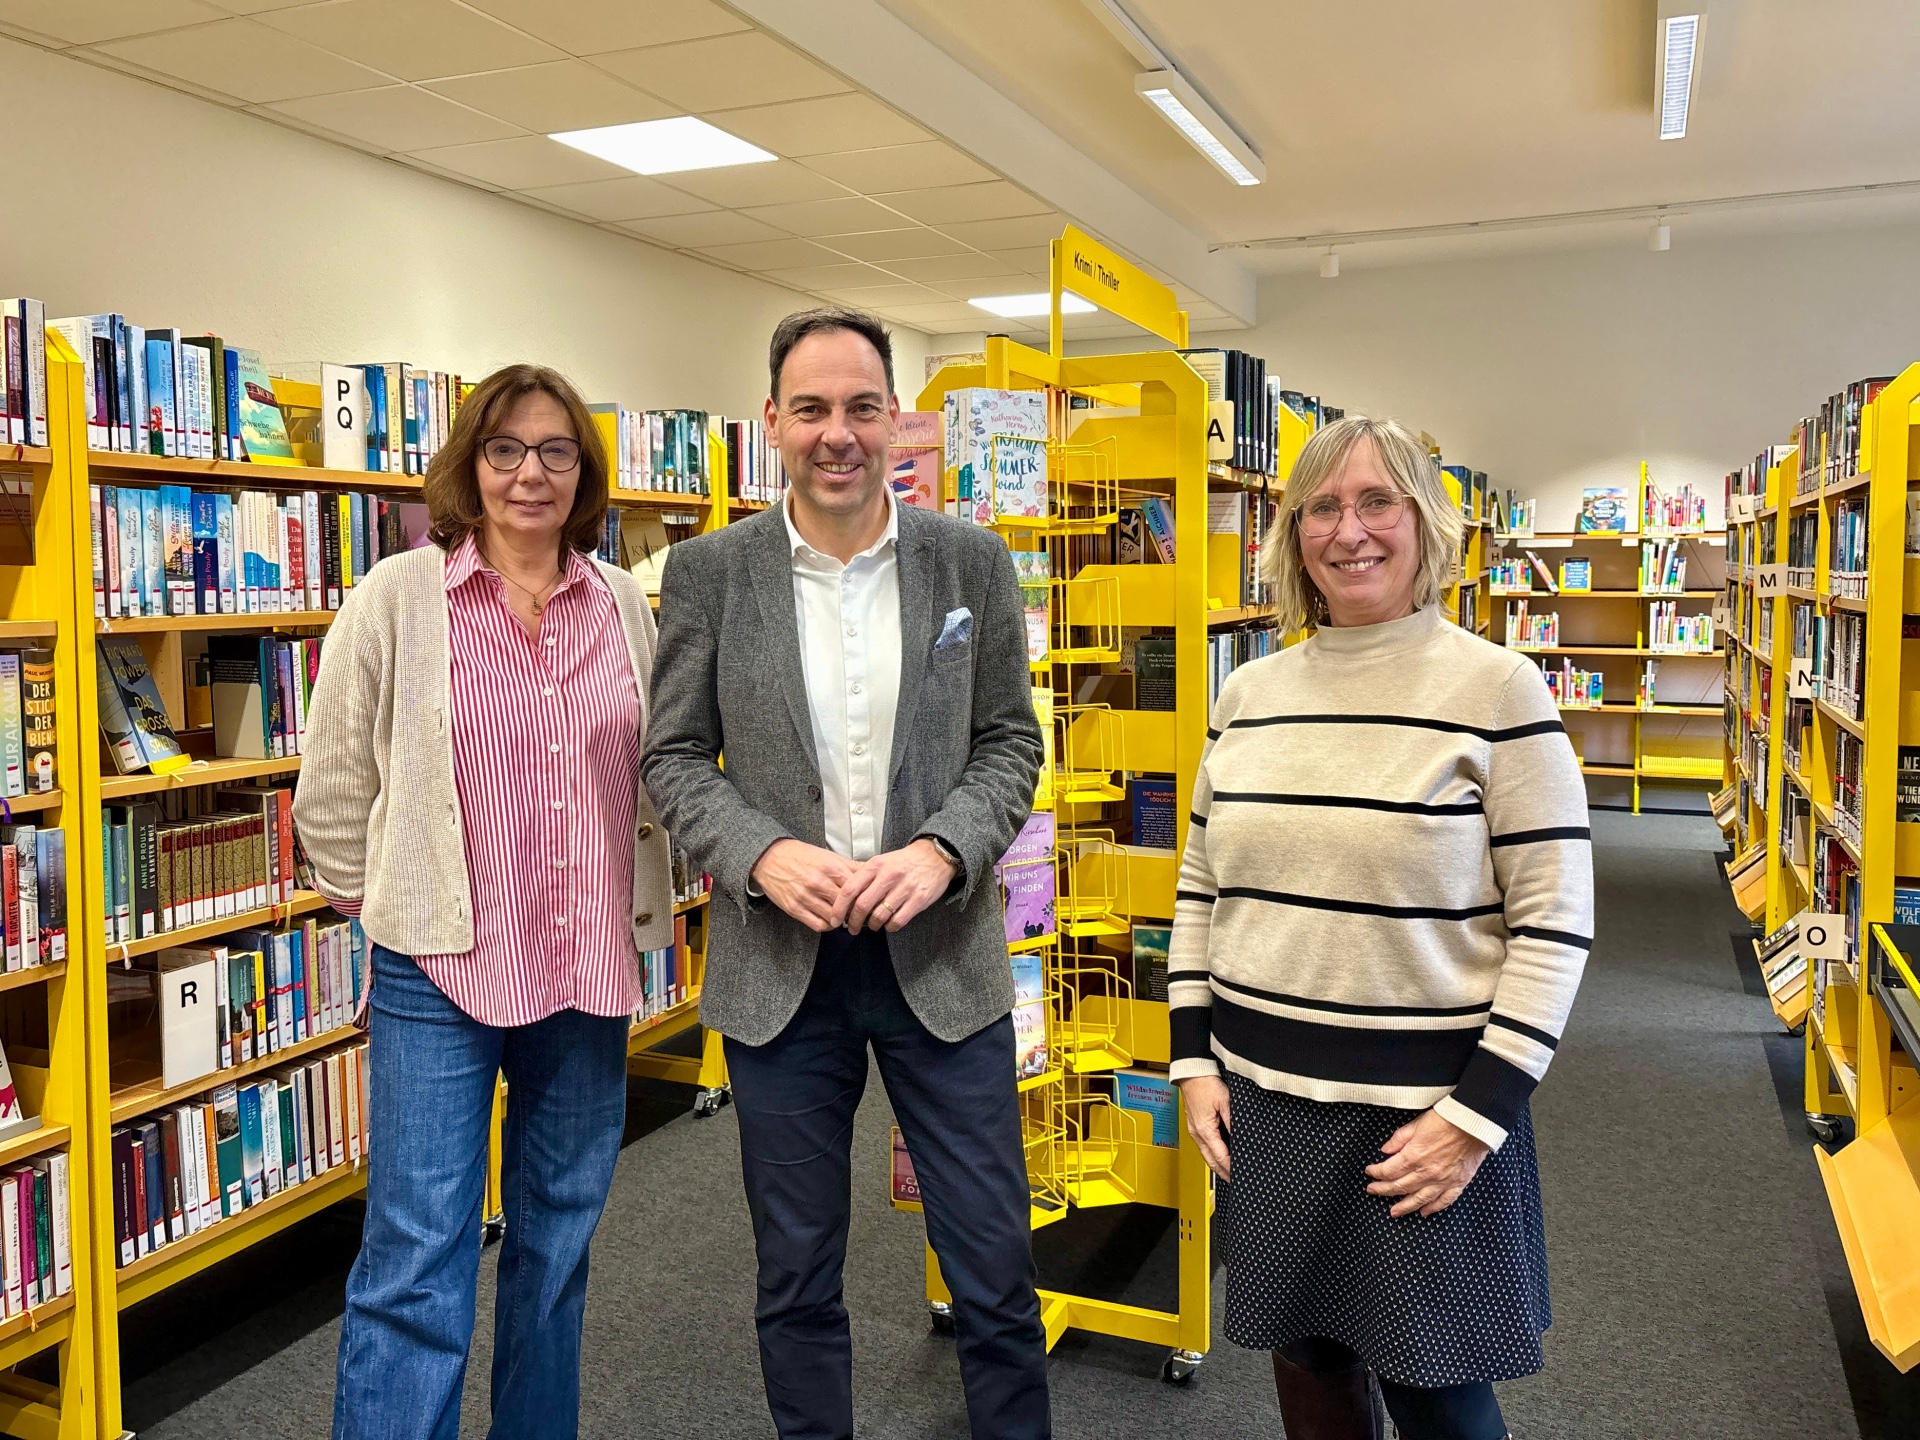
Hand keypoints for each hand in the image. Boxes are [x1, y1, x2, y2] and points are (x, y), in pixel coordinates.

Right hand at [749, 839, 858, 932]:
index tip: (868, 903)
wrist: (770, 857)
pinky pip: (817, 925)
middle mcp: (819, 883)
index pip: (857, 890)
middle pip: (847, 906)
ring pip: (834, 919)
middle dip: (855, 912)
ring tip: (844, 918)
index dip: (865, 898)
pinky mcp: (794, 908)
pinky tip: (829, 921)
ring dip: (841, 921)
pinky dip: (827, 926)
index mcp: (831, 868)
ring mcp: (805, 896)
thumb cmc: (801, 856)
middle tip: (859, 915)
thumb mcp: (828, 855)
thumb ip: (851, 866)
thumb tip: (872, 873)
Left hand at [837, 838, 957, 933]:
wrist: (935, 856)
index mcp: (876, 865)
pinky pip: (898, 921)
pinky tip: (889, 924)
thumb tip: (844, 899)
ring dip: (872, 925)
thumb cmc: (904, 862)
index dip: (839, 908)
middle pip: (862, 905)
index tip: (835, 919)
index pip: (850, 889)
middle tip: (852, 929)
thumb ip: (863, 877)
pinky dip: (890, 927)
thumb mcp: (881, 861)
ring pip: (879, 916)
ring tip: (873, 926)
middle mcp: (889, 876)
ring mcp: (905, 888)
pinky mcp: (919, 899)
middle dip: (854, 922)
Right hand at [1176, 1074, 1230, 1181]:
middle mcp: (1197, 1133)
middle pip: (1211, 1161)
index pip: (1220, 1157)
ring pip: (1206, 1155)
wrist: (1191, 1073)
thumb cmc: (1205, 1083)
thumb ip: (1233, 1122)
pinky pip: (1204, 1145)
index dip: (1231, 1168)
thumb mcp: (1225, 1102)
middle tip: (1234, 1181)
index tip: (1240, 1176)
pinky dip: (1212, 1154)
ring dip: (1217, 1164)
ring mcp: (1194, 1130)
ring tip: (1228, 1171)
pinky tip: (1219, 1153)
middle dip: (1223, 1173)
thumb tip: (1242, 1138)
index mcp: (1205, 1130)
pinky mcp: (1194, 1125)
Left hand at [1365, 1108, 1489, 1216]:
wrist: (1474, 1122)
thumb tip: (1385, 1150)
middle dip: (1383, 1190)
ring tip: (1394, 1212)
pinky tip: (1424, 1212)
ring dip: (1404, 1207)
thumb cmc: (1447, 1119)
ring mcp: (1443, 1180)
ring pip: (1419, 1199)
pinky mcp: (1458, 1183)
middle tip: (1373, 1191)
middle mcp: (1427, 1172)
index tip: (1370, 1172)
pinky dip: (1433, 1209)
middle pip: (1400, 1187)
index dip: (1376, 1172)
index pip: (1389, 1170)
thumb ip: (1399, 1138)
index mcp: (1414, 1156)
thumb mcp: (1417, 1124)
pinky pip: (1444, 1201)